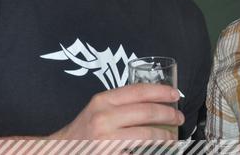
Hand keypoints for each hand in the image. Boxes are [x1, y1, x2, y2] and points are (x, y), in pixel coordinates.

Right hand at [49, 84, 183, 139]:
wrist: (61, 151)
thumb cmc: (83, 130)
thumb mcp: (97, 109)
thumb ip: (119, 104)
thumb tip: (153, 101)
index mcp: (103, 101)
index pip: (139, 91)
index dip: (161, 92)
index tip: (175, 95)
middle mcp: (104, 118)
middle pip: (147, 112)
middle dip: (169, 115)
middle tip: (179, 118)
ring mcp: (107, 140)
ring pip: (147, 136)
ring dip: (165, 137)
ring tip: (172, 137)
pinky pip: (138, 152)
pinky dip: (151, 151)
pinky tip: (159, 150)